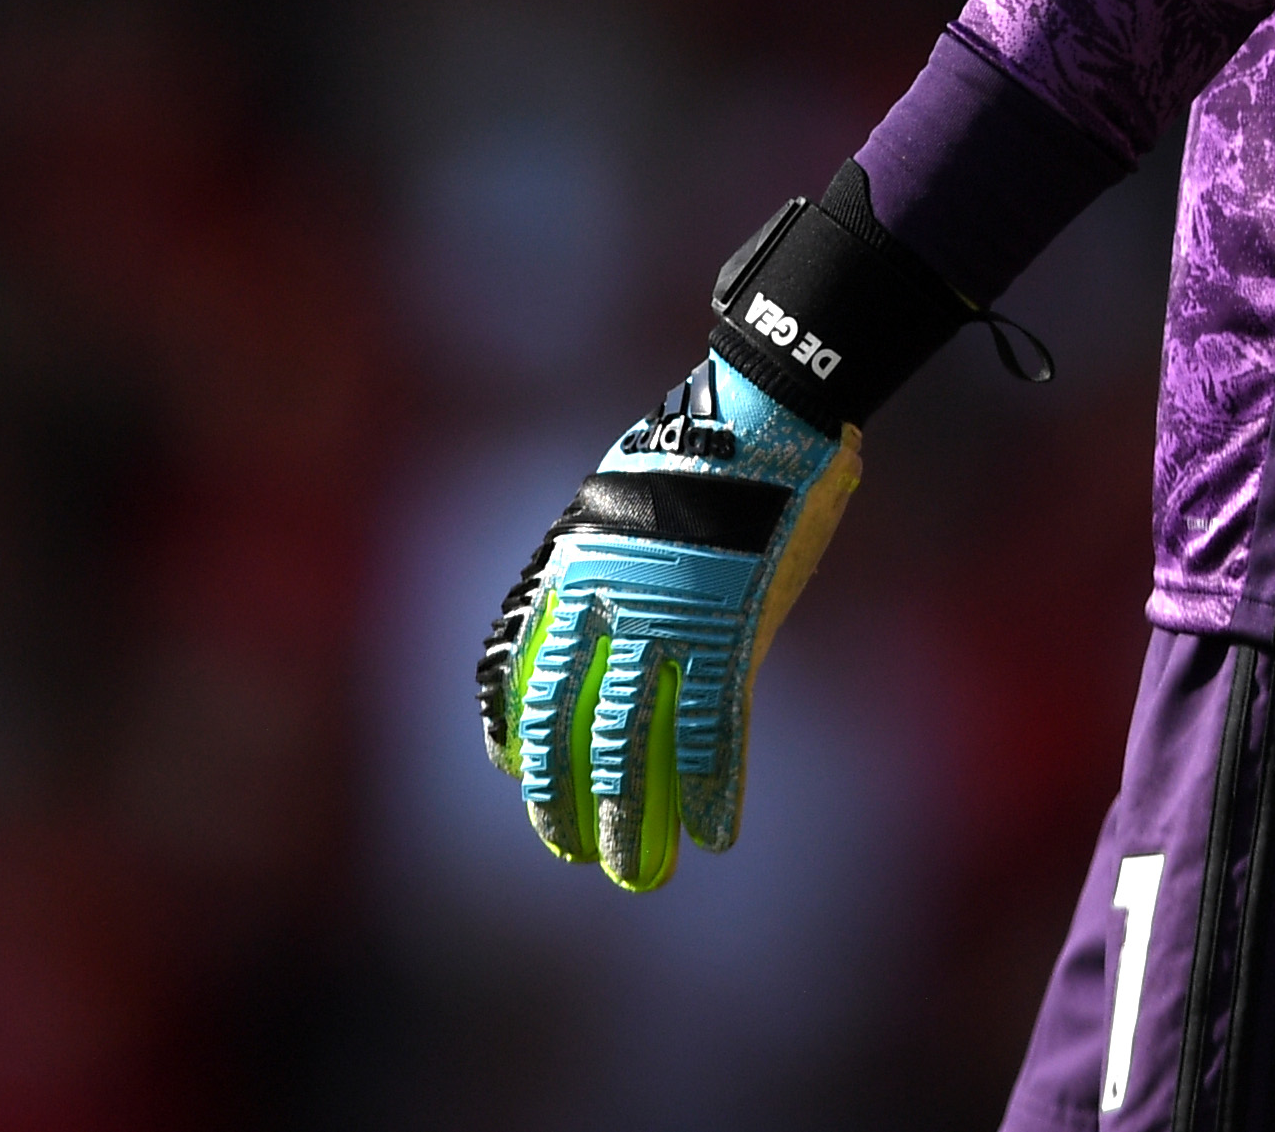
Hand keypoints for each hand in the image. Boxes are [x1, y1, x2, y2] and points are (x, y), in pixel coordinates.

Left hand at [477, 356, 859, 891]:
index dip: (510, 730)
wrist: (764, 405)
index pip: (516, 667)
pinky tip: (717, 836)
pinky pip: (714, 729)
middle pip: (561, 723)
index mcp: (570, 563)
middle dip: (558, 798)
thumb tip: (608, 615)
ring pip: (628, 743)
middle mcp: (602, 598)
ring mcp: (665, 616)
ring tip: (629, 869)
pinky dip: (715, 789)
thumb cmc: (702, 443)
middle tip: (568, 847)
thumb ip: (608, 562)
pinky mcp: (729, 628)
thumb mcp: (622, 499)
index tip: (511, 772)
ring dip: (626, 817)